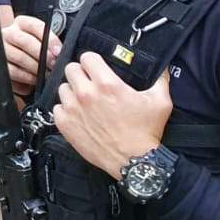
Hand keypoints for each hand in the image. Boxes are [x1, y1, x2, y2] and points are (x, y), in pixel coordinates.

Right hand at [1, 15, 60, 96]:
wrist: (12, 53)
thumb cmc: (31, 47)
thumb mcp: (40, 39)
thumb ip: (49, 42)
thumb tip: (59, 53)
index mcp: (21, 23)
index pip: (36, 27)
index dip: (49, 39)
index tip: (58, 52)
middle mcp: (8, 33)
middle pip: (25, 42)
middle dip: (43, 56)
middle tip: (53, 65)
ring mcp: (0, 48)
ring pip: (19, 58)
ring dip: (35, 68)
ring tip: (45, 74)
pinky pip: (12, 71)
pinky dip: (25, 77)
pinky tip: (34, 79)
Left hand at [54, 52, 170, 177]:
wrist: (133, 161)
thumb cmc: (146, 132)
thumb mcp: (160, 102)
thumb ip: (161, 80)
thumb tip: (163, 68)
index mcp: (107, 84)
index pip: (87, 57)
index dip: (92, 61)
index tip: (96, 67)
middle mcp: (86, 93)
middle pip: (71, 69)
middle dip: (80, 73)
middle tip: (89, 82)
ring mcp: (73, 109)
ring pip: (62, 88)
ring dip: (72, 91)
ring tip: (83, 100)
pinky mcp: (65, 124)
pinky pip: (56, 108)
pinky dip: (65, 109)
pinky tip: (78, 115)